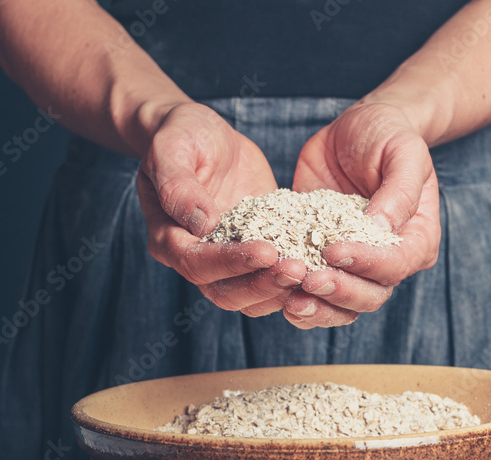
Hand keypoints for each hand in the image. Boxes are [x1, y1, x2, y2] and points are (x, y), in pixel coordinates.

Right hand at [138, 103, 305, 315]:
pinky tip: (321, 266)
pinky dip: (294, 278)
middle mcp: (195, 257)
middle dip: (262, 284)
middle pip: (225, 292)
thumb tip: (203, 224)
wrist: (201, 132)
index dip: (231, 262)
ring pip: (250, 295)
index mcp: (168, 239)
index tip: (266, 251)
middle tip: (297, 269)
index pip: (197, 264)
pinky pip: (272, 274)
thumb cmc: (180, 136)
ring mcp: (226, 257)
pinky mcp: (254, 249)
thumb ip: (179, 187)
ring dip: (280, 289)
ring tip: (312, 271)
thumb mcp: (172, 151)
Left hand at [288, 102, 440, 327]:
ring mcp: (356, 265)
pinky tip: (276, 292)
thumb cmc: (388, 136)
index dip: (366, 263)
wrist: (356, 131)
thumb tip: (381, 228)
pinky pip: (315, 294)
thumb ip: (399, 191)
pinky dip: (298, 298)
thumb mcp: (404, 152)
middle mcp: (389, 261)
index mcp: (417, 239)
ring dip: (317, 306)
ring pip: (342, 306)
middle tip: (308, 280)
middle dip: (339, 291)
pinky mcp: (323, 260)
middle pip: (370, 295)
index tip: (334, 250)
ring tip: (290, 298)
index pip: (395, 265)